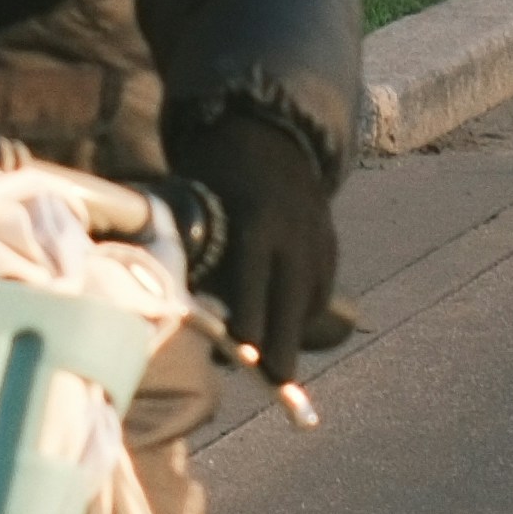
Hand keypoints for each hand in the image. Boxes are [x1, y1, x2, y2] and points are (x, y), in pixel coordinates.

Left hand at [196, 114, 343, 382]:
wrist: (268, 134)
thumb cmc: (217, 175)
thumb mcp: (201, 202)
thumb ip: (198, 250)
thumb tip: (182, 308)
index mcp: (256, 220)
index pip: (255, 278)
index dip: (250, 318)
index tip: (241, 351)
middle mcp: (294, 231)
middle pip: (292, 299)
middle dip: (284, 342)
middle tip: (276, 379)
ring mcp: (317, 237)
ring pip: (311, 298)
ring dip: (293, 329)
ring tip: (274, 361)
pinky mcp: (329, 242)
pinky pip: (320, 288)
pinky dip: (303, 310)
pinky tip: (286, 325)